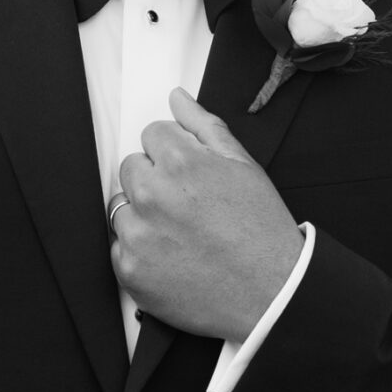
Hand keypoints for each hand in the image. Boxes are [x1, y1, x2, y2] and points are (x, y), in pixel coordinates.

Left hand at [113, 88, 302, 339]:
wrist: (271, 294)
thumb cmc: (261, 230)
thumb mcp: (243, 166)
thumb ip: (204, 126)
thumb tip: (176, 97)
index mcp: (181, 163)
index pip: (152, 134)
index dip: (175, 153)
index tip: (191, 176)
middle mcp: (153, 195)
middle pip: (131, 167)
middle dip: (155, 180)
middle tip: (189, 206)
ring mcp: (138, 235)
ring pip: (121, 206)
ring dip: (143, 215)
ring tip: (181, 234)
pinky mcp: (129, 270)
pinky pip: (120, 246)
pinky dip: (140, 251)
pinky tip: (173, 257)